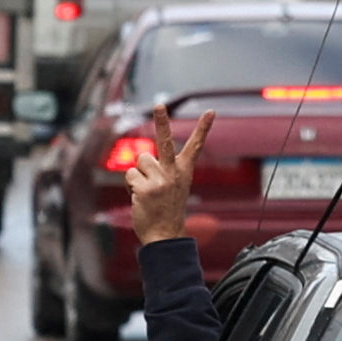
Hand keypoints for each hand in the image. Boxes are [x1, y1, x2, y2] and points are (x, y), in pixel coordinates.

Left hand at [127, 108, 209, 248]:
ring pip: (140, 161)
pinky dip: (132, 186)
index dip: (203, 128)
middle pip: (164, 141)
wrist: (165, 235)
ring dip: (139, 175)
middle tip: (159, 105)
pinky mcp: (145, 189)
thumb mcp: (173, 187)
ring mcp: (159, 180)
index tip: (211, 112)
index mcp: (184, 171)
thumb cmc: (167, 209)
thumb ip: (162, 169)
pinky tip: (141, 199)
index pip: (195, 146)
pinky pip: (130, 176)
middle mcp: (173, 173)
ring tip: (148, 191)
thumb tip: (140, 158)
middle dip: (162, 121)